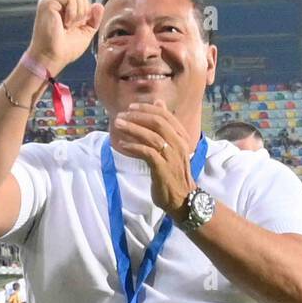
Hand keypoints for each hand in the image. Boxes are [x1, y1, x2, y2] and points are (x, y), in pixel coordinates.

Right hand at [27, 0, 104, 76]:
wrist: (52, 58)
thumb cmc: (64, 50)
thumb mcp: (85, 33)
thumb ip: (93, 19)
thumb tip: (99, 5)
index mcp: (63, 7)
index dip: (86, 9)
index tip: (79, 26)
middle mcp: (56, 1)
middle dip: (84, 8)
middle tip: (75, 25)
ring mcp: (51, 1)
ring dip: (79, 11)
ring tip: (69, 25)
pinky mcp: (47, 3)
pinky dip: (73, 12)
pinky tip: (66, 23)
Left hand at [110, 101, 196, 217]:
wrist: (183, 199)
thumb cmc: (174, 172)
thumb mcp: (172, 146)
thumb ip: (165, 126)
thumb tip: (158, 103)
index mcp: (181, 136)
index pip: (164, 115)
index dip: (146, 108)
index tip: (130, 107)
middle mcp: (179, 144)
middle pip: (157, 122)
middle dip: (137, 117)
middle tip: (121, 116)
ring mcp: (172, 156)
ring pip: (151, 136)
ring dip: (132, 129)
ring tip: (118, 126)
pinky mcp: (163, 168)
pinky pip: (147, 153)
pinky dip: (134, 147)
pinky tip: (123, 145)